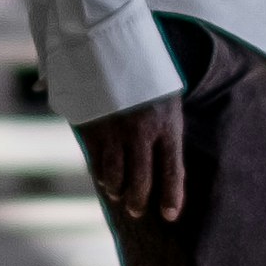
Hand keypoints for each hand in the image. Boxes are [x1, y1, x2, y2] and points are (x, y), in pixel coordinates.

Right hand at [83, 89, 188, 227]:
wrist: (111, 51)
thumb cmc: (147, 79)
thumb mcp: (167, 101)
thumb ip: (166, 133)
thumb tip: (168, 170)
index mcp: (166, 125)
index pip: (172, 171)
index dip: (172, 197)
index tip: (170, 215)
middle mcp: (141, 133)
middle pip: (140, 181)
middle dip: (139, 201)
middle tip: (137, 210)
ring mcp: (115, 133)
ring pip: (115, 178)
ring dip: (117, 191)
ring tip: (118, 194)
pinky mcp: (92, 130)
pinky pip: (97, 164)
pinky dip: (101, 176)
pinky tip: (104, 178)